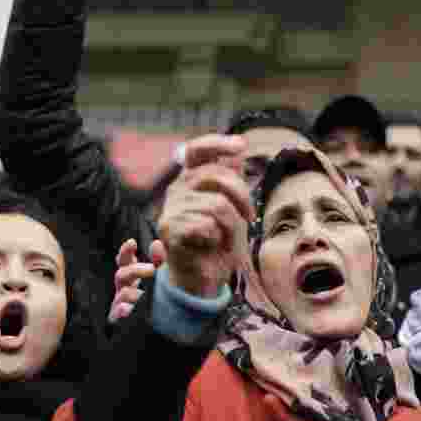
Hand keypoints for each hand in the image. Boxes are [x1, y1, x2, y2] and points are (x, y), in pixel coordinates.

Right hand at [108, 238, 166, 322]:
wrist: (151, 324)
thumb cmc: (152, 296)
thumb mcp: (156, 275)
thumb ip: (158, 258)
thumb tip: (156, 243)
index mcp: (131, 275)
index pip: (125, 260)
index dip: (126, 251)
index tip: (132, 242)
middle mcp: (123, 287)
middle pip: (121, 275)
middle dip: (135, 270)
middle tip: (152, 270)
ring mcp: (121, 303)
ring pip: (122, 295)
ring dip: (130, 292)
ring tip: (141, 294)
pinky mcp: (121, 318)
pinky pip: (117, 315)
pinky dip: (120, 311)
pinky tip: (125, 309)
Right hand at [158, 134, 253, 297]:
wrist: (202, 278)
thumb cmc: (218, 242)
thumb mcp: (231, 207)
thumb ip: (231, 180)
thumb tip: (238, 150)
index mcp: (189, 180)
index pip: (197, 150)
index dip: (217, 143)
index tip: (241, 145)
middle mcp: (176, 190)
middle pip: (215, 174)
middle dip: (242, 195)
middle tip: (250, 217)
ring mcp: (170, 209)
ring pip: (216, 204)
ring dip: (231, 225)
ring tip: (226, 237)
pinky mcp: (170, 230)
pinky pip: (207, 225)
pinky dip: (217, 238)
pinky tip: (210, 245)